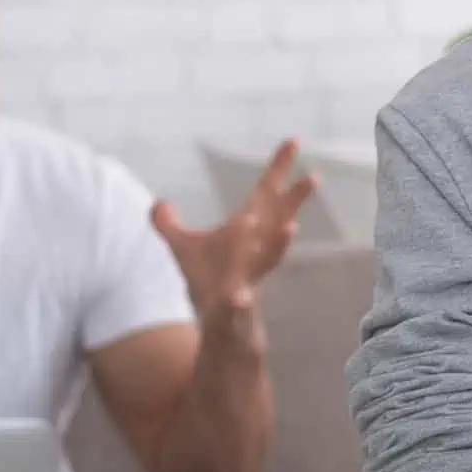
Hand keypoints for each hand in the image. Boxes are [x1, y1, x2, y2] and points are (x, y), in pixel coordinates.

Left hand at [152, 139, 317, 332]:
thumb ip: (170, 224)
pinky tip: (238, 298)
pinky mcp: (235, 311)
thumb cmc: (210, 286)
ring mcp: (248, 281)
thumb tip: (157, 202)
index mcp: (245, 233)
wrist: (223, 331)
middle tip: (313, 176)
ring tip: (289, 226)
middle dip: (293, 200)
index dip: (278, 168)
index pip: (265, 195)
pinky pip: (239, 305)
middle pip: (277, 222)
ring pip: (266, 261)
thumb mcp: (183, 250)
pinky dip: (239, 301)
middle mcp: (254, 252)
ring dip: (277, 245)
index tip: (294, 140)